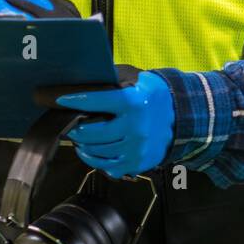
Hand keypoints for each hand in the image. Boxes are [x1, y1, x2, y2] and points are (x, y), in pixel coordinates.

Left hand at [58, 72, 174, 177]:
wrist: (182, 117)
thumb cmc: (154, 96)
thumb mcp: (140, 78)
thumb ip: (116, 78)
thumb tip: (88, 79)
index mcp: (134, 103)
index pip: (96, 102)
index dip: (75, 100)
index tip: (61, 100)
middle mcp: (135, 128)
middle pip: (92, 133)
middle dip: (76, 130)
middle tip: (72, 126)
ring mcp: (136, 148)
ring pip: (97, 151)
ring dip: (83, 145)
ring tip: (80, 139)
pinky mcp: (137, 162)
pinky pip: (106, 166)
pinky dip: (94, 160)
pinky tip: (90, 152)